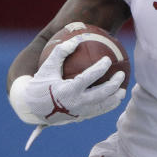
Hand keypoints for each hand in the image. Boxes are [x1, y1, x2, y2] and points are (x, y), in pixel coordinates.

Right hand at [9, 37, 125, 144]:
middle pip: (101, 95)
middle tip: (121, 74)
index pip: (88, 78)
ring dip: (115, 98)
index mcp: (67, 91)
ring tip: (123, 90)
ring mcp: (79, 112)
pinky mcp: (80, 118)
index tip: (107, 59)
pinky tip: (114, 98)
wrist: (33, 108)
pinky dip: (108, 105)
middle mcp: (75, 103)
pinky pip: (98, 111)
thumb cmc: (41, 83)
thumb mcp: (47, 66)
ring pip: (102, 107)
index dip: (100, 68)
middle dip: (114, 85)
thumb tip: (76, 39)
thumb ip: (60, 52)